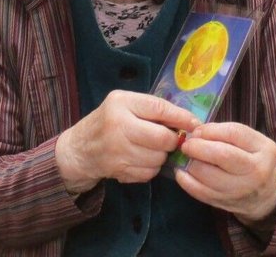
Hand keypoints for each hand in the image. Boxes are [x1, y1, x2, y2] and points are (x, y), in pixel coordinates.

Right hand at [55, 90, 199, 192]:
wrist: (80, 149)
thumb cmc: (108, 121)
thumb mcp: (125, 104)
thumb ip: (151, 109)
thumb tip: (187, 121)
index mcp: (121, 103)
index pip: (159, 108)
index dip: (180, 117)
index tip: (195, 124)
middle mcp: (118, 125)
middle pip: (162, 138)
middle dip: (171, 141)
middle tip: (170, 139)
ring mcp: (117, 151)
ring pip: (158, 158)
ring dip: (160, 156)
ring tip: (150, 148)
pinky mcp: (119, 170)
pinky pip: (149, 173)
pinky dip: (150, 168)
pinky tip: (140, 159)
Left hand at [175, 122, 275, 224]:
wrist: (263, 196)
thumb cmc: (251, 159)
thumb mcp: (249, 141)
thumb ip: (225, 132)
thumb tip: (195, 132)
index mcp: (264, 149)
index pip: (233, 133)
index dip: (210, 130)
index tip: (196, 131)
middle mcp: (256, 171)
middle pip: (221, 155)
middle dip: (197, 147)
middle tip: (186, 145)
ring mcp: (240, 190)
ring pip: (208, 174)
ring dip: (190, 163)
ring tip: (187, 157)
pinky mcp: (225, 204)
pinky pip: (199, 192)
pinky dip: (186, 180)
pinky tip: (182, 172)